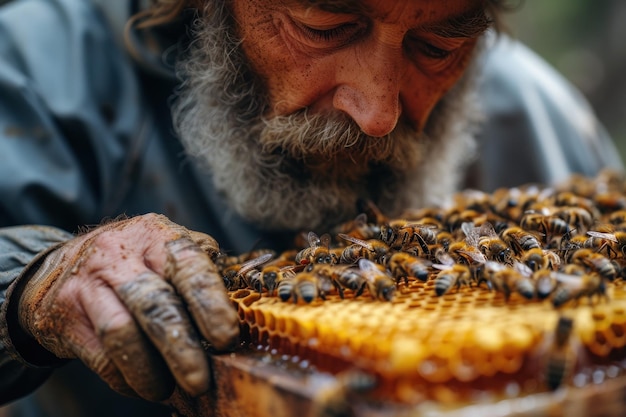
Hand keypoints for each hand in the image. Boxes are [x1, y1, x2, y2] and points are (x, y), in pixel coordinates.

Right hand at [17, 213, 238, 400]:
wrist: (55, 268)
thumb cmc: (131, 263)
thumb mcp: (162, 250)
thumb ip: (199, 269)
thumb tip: (243, 308)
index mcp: (156, 235)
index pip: (189, 266)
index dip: (210, 304)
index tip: (227, 338)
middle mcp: (120, 254)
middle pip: (156, 304)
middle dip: (182, 348)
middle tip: (200, 380)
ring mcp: (88, 285)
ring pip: (122, 333)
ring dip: (150, 371)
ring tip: (167, 389)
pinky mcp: (65, 317)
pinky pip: (100, 356)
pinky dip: (125, 379)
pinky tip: (142, 386)